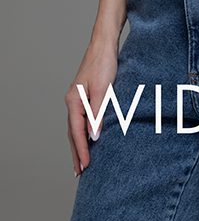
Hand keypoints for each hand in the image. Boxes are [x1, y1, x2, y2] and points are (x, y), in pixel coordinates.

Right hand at [65, 42, 117, 176]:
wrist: (104, 47)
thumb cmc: (104, 65)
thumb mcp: (103, 90)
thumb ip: (98, 113)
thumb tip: (94, 136)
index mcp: (74, 101)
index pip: (77, 132)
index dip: (82, 150)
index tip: (86, 167)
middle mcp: (72, 102)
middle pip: (72, 134)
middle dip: (76, 154)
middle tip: (79, 173)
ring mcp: (77, 100)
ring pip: (75, 128)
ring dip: (78, 146)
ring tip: (81, 163)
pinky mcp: (84, 98)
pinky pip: (80, 121)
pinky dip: (82, 134)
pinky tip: (87, 140)